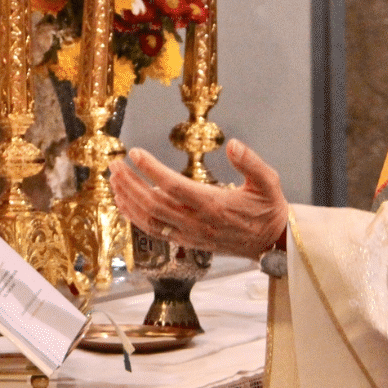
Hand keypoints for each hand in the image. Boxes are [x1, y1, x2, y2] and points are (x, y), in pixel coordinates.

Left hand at [110, 139, 288, 259]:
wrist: (273, 243)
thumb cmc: (268, 210)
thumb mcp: (268, 182)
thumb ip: (250, 162)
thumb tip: (233, 144)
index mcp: (214, 205)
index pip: (173, 186)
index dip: (151, 169)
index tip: (135, 153)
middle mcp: (197, 222)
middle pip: (153, 203)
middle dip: (130, 183)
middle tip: (115, 164)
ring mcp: (189, 235)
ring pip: (150, 220)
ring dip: (128, 200)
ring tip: (114, 180)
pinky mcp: (187, 241)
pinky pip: (154, 231)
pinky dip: (135, 218)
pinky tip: (124, 204)